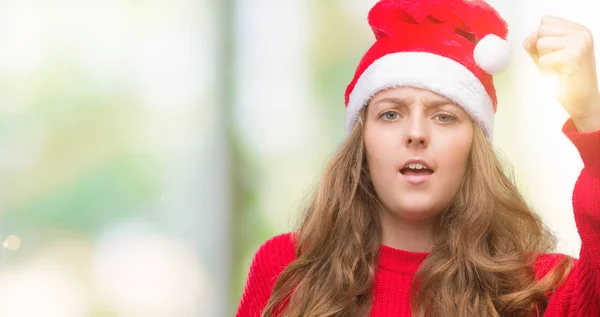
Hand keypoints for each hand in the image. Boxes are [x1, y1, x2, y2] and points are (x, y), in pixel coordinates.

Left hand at [524, 15, 599, 131]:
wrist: (582, 102)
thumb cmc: (564, 80)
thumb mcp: (546, 57)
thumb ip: (534, 44)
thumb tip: (530, 36)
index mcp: (578, 29)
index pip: (545, 21)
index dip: (541, 39)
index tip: (556, 54)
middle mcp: (581, 33)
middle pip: (541, 29)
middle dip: (541, 49)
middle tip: (557, 62)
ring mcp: (580, 43)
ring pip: (540, 42)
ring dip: (543, 59)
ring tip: (558, 68)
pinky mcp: (574, 56)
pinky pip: (542, 59)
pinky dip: (546, 70)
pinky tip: (560, 75)